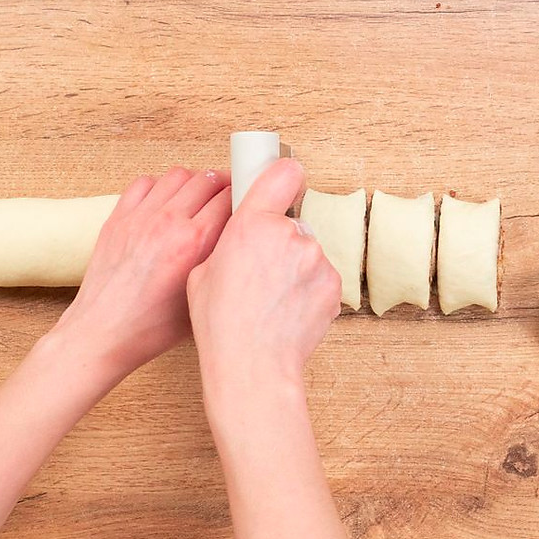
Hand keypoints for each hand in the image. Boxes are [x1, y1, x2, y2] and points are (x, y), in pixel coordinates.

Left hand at [55, 167, 231, 379]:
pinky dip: (160, 185)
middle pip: (207, 180)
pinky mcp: (118, 218)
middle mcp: (168, 223)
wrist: (104, 333)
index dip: (243, 196)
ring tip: (198, 195)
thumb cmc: (151, 327)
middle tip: (228, 193)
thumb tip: (233, 238)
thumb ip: (220, 262)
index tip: (247, 200)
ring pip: (178, 175)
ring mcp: (140, 217)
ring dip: (193, 181)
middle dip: (223, 184)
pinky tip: (165, 201)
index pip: (229, 198)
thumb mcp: (202, 297)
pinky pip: (144, 183)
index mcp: (195, 243)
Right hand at [187, 159, 340, 387]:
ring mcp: (316, 259)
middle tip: (261, 273)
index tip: (286, 175)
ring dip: (295, 268)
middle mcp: (289, 234)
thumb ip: (229, 242)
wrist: (253, 364)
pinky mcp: (334, 284)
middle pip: (291, 224)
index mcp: (251, 224)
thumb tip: (241, 236)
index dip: (284, 174)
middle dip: (279, 242)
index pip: (281, 174)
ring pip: (307, 254)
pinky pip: (321, 278)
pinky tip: (288, 310)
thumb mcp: (203, 270)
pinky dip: (309, 290)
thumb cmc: (221, 324)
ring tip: (272, 299)